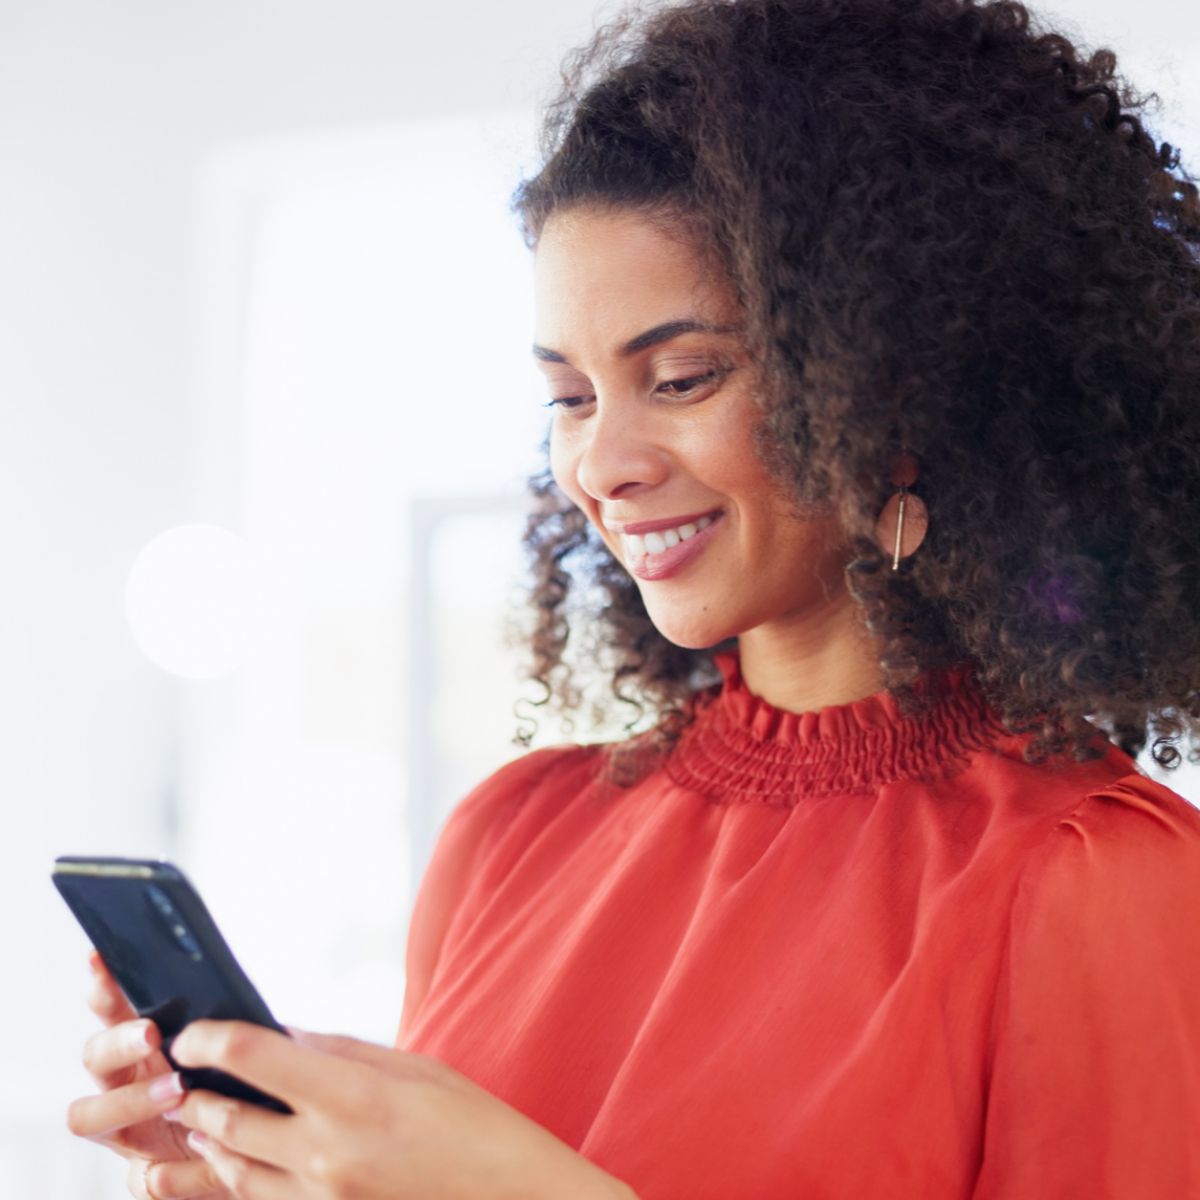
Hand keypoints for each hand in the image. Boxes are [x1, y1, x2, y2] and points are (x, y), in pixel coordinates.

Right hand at [67, 951, 230, 1198]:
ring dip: (128, 1101)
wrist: (267, 1148)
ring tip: (175, 1089)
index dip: (102, 985)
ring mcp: (127, 1128)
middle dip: (118, 1041)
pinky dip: (156, 1173)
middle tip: (152, 1032)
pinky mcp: (146, 1174)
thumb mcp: (246, 1049)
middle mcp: (124, 1081)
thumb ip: (232, 1029)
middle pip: (94, 1055)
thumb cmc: (249, 1085)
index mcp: (144, 1042)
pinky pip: (138, 1178)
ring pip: (88, 1114)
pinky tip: (181, 1159)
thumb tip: (239, 995)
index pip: (112, 1007)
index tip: (101, 959)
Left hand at [164, 1020, 636, 1199]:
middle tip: (174, 1076)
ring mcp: (322, 1199)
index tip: (192, 1031)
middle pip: (227, 1119)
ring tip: (192, 1119)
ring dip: (206, 1141)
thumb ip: (340, 1051)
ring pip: (233, 1171)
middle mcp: (325, 1152)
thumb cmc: (474, 1125)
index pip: (252, 1057)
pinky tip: (230, 1165)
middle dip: (193, 1095)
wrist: (510, 1199)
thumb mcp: (414, 1068)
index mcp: (351, 1096)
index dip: (210, 1038)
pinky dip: (238, 1180)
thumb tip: (284, 1035)